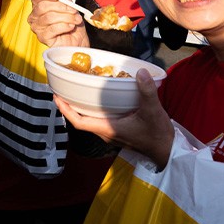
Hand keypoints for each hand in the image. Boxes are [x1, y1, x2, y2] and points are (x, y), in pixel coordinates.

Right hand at [17, 0, 88, 47]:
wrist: (78, 39)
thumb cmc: (72, 22)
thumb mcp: (68, 3)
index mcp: (39, 4)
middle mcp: (35, 15)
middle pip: (43, 6)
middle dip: (62, 7)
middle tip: (74, 10)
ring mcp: (37, 27)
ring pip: (49, 17)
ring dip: (67, 17)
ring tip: (76, 19)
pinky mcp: (42, 37)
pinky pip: (53, 29)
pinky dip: (65, 26)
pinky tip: (71, 27)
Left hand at [55, 69, 173, 167]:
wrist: (167, 151)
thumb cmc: (157, 135)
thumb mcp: (152, 111)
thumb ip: (146, 91)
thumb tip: (141, 72)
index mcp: (108, 129)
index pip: (79, 122)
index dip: (65, 111)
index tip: (56, 97)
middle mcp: (106, 132)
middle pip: (81, 120)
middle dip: (70, 107)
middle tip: (63, 90)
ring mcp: (111, 133)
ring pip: (90, 121)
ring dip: (81, 109)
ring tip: (77, 92)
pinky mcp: (118, 132)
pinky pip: (99, 120)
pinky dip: (94, 110)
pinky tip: (98, 99)